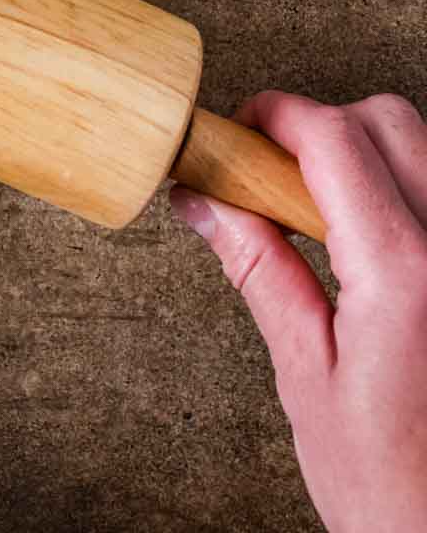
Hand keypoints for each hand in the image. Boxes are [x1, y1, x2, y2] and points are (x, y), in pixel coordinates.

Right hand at [171, 91, 426, 532]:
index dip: (275, 116)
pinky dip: (403, 195)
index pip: (333, 139)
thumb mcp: (306, 377)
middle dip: (321, 128)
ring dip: (367, 156)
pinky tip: (373, 243)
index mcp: (405, 277)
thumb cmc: (401, 496)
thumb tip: (206, 201)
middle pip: (387, 122)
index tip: (239, 133)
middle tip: (274, 175)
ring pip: (423, 148)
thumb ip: (259, 268)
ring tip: (324, 217)